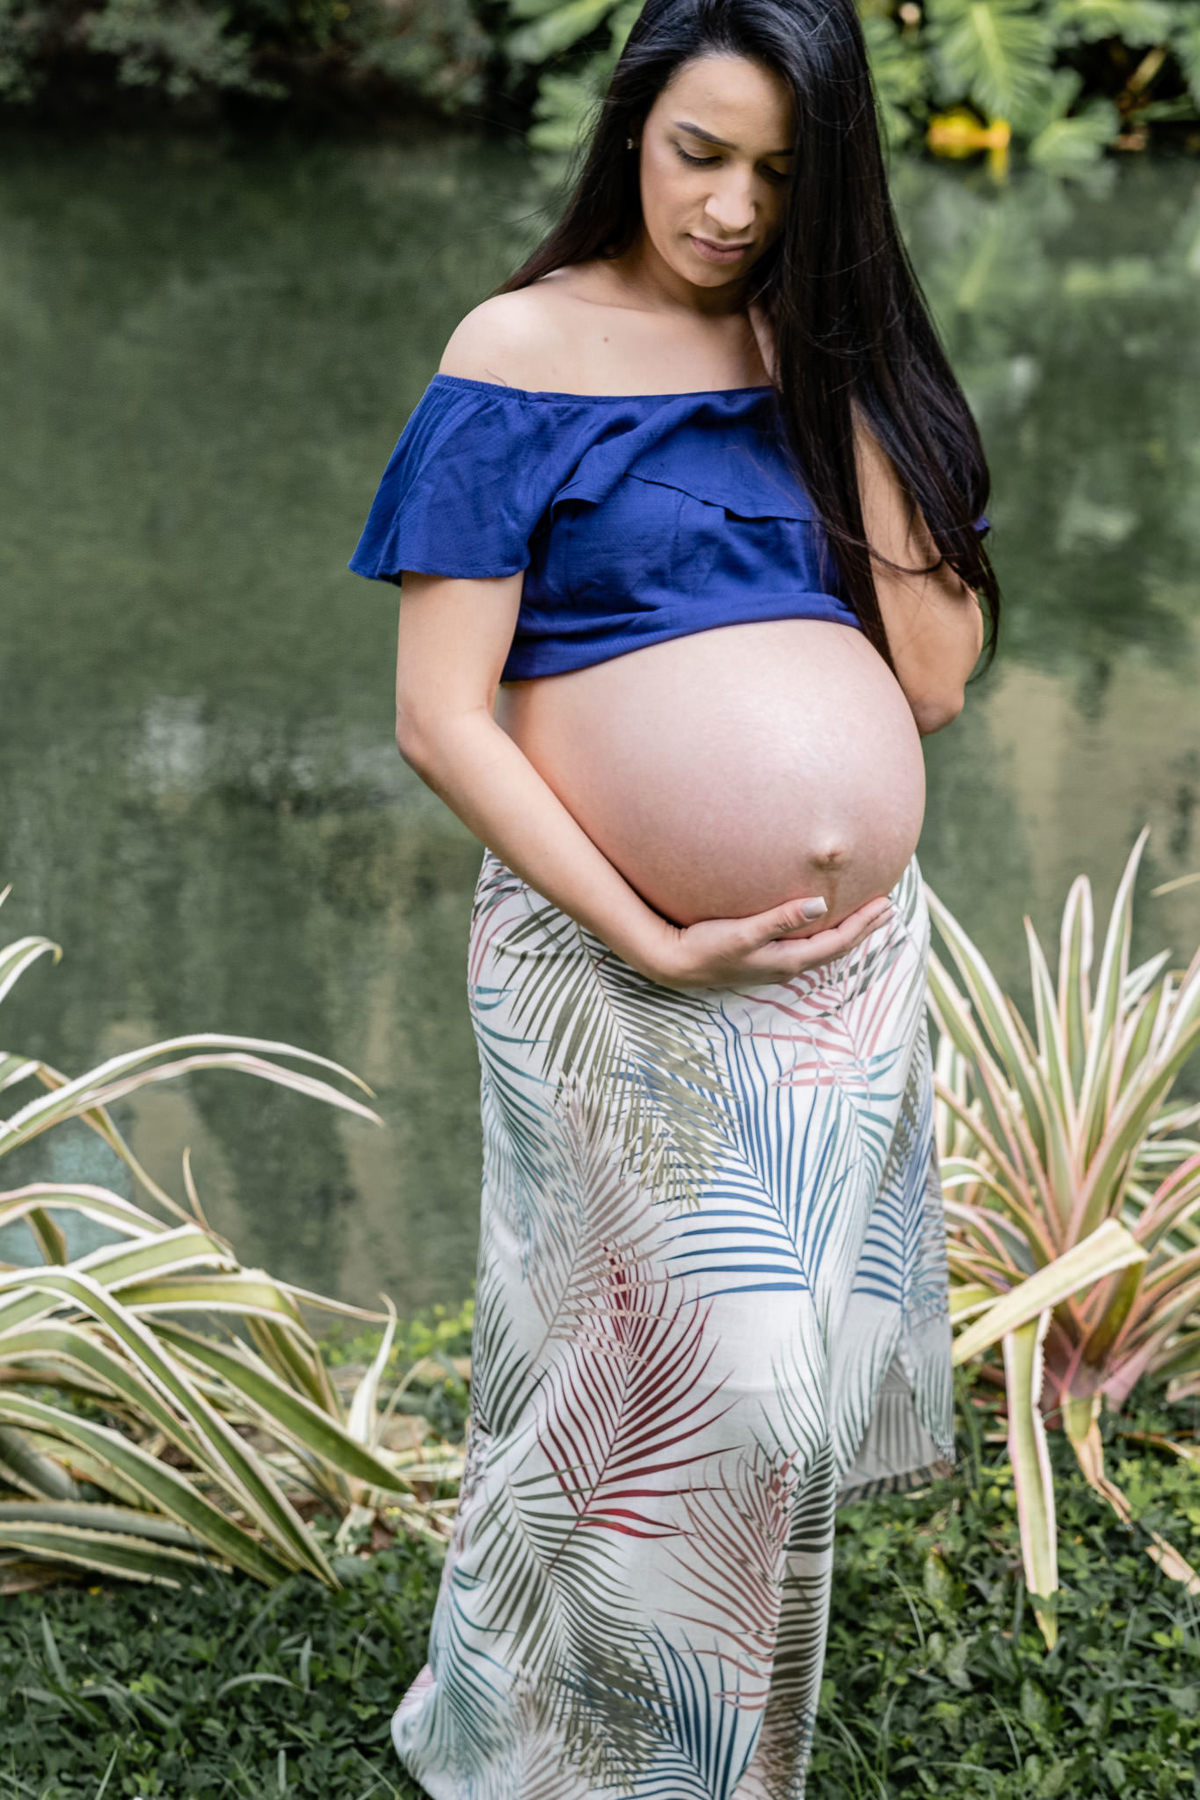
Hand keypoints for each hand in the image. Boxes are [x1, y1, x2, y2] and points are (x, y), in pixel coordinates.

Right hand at [642, 891, 894, 989]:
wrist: (675, 965)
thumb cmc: (706, 946)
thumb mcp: (744, 932)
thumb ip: (782, 919)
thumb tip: (821, 905)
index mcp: (788, 961)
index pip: (838, 942)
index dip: (863, 924)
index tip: (885, 904)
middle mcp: (787, 967)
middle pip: (837, 948)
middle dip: (863, 929)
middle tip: (888, 909)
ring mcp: (775, 965)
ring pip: (823, 949)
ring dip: (846, 933)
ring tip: (864, 918)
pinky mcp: (763, 959)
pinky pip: (807, 947)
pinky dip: (823, 935)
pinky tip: (820, 925)